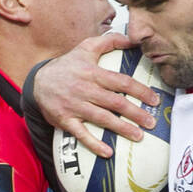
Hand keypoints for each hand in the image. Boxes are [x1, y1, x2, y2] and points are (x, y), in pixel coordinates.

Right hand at [32, 32, 160, 156]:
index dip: (140, 91)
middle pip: (115, 102)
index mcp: (92, 73)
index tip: (154, 99)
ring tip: (139, 136)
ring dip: (122, 129)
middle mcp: (85, 89)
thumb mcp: (85, 48)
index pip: (121, 82)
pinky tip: (108, 152)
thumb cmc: (67, 66)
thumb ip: (109, 42)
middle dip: (136, 113)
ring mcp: (74, 106)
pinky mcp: (65, 120)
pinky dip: (94, 144)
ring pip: (102, 119)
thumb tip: (132, 39)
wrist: (37, 82)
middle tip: (152, 122)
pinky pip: (81, 134)